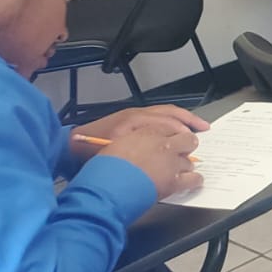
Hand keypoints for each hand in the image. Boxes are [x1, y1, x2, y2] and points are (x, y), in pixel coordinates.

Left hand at [74, 105, 208, 160]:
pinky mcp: (130, 117)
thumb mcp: (114, 157)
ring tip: (198, 126)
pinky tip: (179, 126)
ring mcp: (133, 114)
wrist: (68, 148)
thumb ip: (139, 156)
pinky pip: (158, 113)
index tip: (193, 144)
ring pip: (166, 111)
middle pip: (169, 113)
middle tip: (204, 131)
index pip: (165, 122)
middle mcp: (135, 115)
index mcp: (132, 122)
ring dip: (184, 118)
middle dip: (189, 122)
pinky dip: (173, 118)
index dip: (182, 133)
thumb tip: (164, 159)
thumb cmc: (88, 155)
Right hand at [99, 128, 201, 198]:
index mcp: (146, 132)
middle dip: (187, 143)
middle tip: (185, 148)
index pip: (169, 126)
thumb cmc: (104, 167)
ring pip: (189, 161)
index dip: (173, 132)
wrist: (106, 186)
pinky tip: (193, 181)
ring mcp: (171, 163)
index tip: (174, 135)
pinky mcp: (174, 181)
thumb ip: (131, 140)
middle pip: (187, 138)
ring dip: (185, 164)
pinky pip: (193, 179)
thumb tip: (136, 145)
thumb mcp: (113, 144)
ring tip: (180, 169)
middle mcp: (162, 145)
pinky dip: (194, 180)